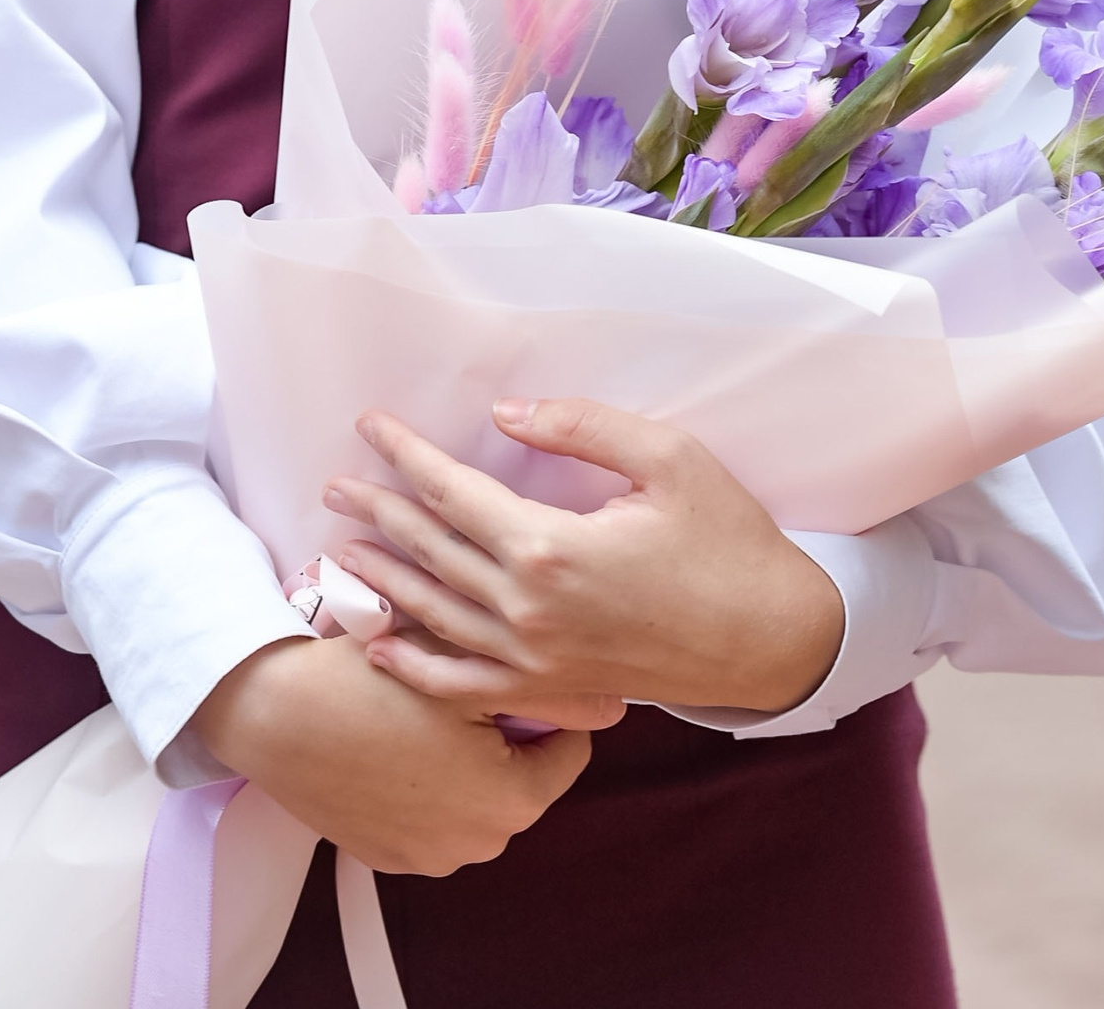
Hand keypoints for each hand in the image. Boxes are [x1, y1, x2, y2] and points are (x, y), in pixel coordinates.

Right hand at [190, 634, 612, 876]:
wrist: (276, 712)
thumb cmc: (375, 681)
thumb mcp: (472, 674)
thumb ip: (550, 693)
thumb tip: (614, 705)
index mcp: (510, 804)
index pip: (568, 750)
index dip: (546, 705)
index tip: (512, 677)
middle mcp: (476, 846)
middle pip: (523, 777)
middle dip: (507, 734)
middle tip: (465, 686)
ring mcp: (426, 858)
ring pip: (478, 797)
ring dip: (467, 759)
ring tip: (429, 711)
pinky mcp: (384, 856)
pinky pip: (432, 816)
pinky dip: (426, 783)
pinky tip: (398, 741)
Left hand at [325, 400, 845, 720]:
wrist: (768, 637)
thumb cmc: (727, 539)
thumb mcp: (669, 456)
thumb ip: (583, 428)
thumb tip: (507, 413)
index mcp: (552, 547)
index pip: (455, 493)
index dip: (408, 457)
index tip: (372, 426)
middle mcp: (528, 610)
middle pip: (433, 553)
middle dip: (379, 514)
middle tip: (336, 485)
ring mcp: (534, 661)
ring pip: (435, 617)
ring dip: (383, 581)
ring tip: (340, 551)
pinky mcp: (549, 690)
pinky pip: (462, 685)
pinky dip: (415, 666)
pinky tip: (381, 649)